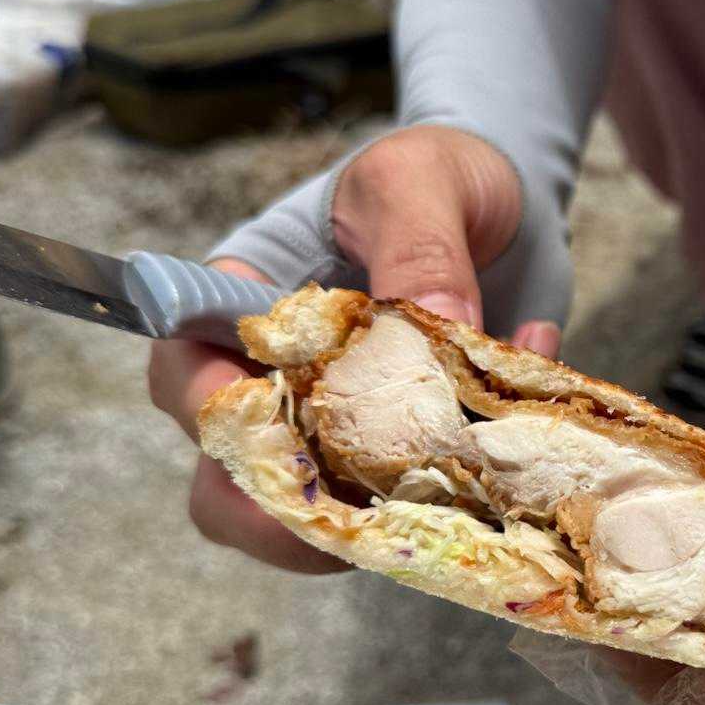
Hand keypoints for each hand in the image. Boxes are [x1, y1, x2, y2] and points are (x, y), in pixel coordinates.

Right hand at [148, 126, 560, 570]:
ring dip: (371, 531)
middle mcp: (281, 380)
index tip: (271, 431)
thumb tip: (430, 322)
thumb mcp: (420, 179)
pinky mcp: (414, 459)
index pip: (185, 373)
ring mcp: (345, 431)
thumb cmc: (441, 173)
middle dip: (278, 514)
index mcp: (248, 303)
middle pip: (230, 478)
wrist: (518, 202)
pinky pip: (418, 511)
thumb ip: (417, 244)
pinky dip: (459, 506)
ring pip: (316, 522)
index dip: (211, 416)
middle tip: (352, 519)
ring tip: (440, 505)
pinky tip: (511, 447)